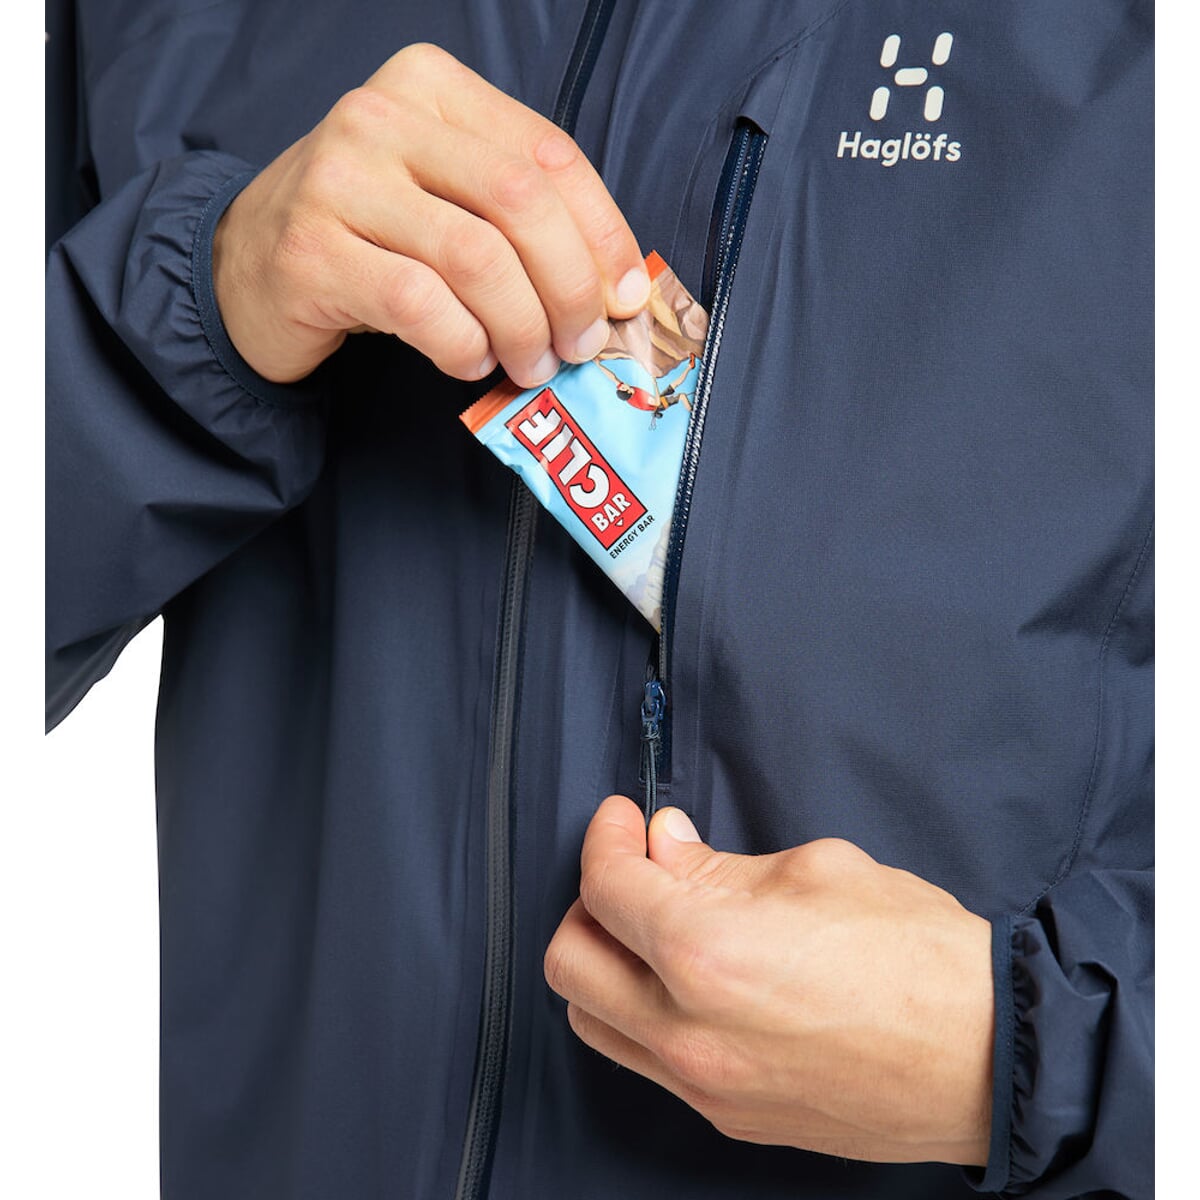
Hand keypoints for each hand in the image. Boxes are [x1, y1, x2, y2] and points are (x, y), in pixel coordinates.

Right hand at [212, 43, 648, 384]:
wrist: (247, 268)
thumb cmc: (369, 238)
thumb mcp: (445, 199)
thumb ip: (520, 219)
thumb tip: (617, 287)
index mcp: (430, 86)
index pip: (546, 153)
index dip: (603, 233)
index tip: (626, 296)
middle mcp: (381, 117)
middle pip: (519, 201)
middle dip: (570, 286)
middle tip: (581, 344)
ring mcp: (338, 180)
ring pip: (475, 258)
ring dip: (522, 326)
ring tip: (530, 363)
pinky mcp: (311, 250)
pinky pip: (420, 306)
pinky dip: (463, 346)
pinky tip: (469, 361)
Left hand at [544, 796, 993, 1165]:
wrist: (993, 1059)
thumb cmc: (920, 957)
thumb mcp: (817, 872)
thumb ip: (718, 864)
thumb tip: (666, 848)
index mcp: (704, 953)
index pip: (605, 886)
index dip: (606, 837)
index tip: (624, 821)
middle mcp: (688, 1031)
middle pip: (569, 961)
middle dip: (588, 901)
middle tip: (631, 869)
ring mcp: (705, 1085)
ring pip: (594, 1022)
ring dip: (604, 962)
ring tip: (652, 925)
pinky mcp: (730, 1117)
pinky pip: (646, 1060)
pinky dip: (643, 1011)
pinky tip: (688, 979)